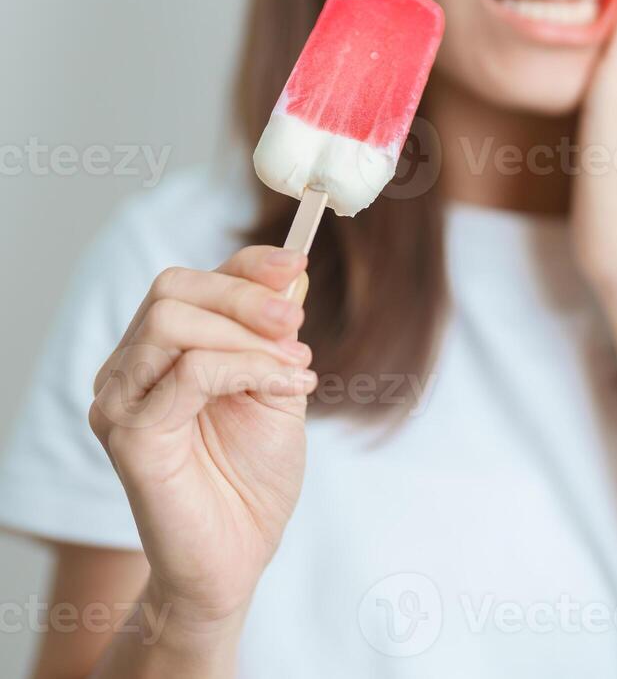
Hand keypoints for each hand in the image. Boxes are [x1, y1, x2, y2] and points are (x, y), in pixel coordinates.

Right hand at [89, 246, 316, 632]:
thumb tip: (292, 274)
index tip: (297, 264)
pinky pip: (189, 372)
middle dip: (246, 296)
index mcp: (161, 352)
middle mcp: (130, 369)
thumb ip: (275, 332)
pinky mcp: (130, 435)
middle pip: (173, 289)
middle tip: (298, 323)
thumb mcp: (277, 384)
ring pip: (175, 322)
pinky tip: (288, 389)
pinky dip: (247, 368)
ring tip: (295, 368)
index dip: (246, 266)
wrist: (241, 551)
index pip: (190, 281)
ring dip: (248, 336)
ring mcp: (121, 400)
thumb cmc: (254, 473)